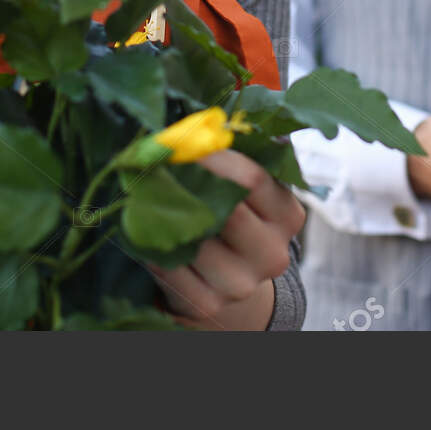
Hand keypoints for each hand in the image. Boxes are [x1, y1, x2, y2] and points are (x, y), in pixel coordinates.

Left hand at [148, 149, 306, 328]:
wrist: (231, 277)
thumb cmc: (234, 214)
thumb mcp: (248, 186)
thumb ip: (236, 156)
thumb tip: (199, 126)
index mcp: (287, 215)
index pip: (252, 178)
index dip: (213, 156)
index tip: (181, 141)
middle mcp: (272, 253)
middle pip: (226, 210)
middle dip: (185, 182)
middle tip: (154, 162)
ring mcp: (242, 283)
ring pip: (194, 239)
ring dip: (163, 213)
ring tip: (143, 192)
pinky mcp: (209, 304)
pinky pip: (171, 267)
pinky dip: (153, 246)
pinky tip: (146, 229)